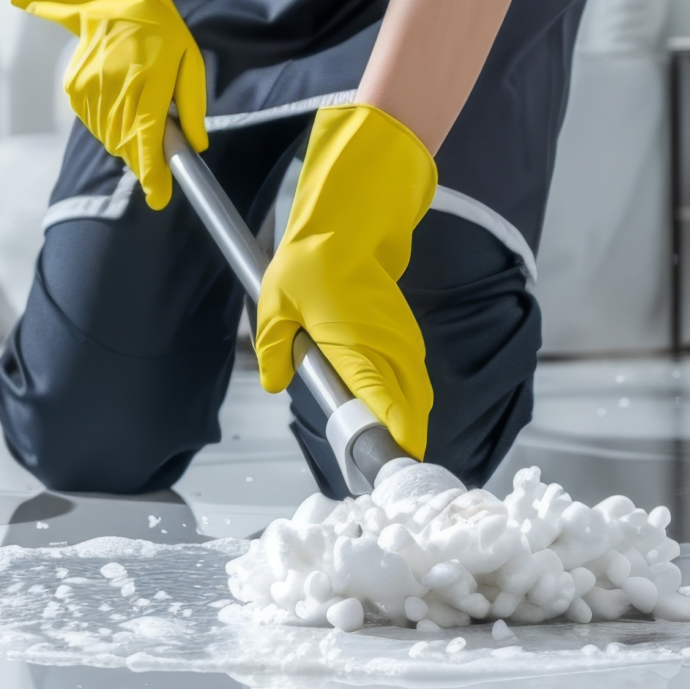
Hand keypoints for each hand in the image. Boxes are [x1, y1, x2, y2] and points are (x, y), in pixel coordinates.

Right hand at [11, 0, 207, 209]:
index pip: (147, 139)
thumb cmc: (159, 32)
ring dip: (127, 144)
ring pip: (110, 139)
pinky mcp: (75, 92)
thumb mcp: (189, 61)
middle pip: (128, 146)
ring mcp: (90, 93)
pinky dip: (110, 128)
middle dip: (143, 162)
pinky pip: (95, 125)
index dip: (152, 173)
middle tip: (156, 166)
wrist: (110, 3)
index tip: (158, 197)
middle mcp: (114, 92)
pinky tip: (119, 108)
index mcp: (147, 84)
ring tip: (138, 121)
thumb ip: (192, 105)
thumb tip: (196, 145)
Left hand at [255, 104, 436, 458]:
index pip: (389, 409)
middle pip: (411, 411)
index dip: (394, 443)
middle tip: (377, 465)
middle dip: (400, 440)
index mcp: (360, 348)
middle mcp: (390, 348)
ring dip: (401, 418)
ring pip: (415, 394)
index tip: (388, 468)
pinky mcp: (403, 332)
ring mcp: (402, 340)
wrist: (350, 220)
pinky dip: (400, 396)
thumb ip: (274, 349)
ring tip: (377, 443)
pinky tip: (378, 405)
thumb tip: (277, 381)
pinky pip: (410, 376)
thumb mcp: (276, 304)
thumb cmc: (313, 259)